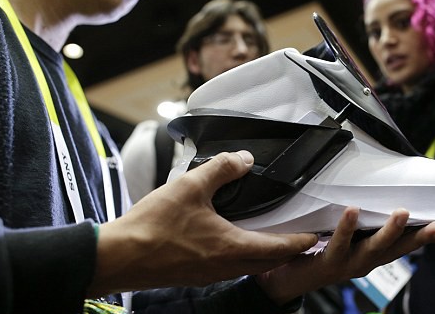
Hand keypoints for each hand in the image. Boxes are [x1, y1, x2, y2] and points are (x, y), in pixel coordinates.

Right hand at [88, 151, 317, 295]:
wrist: (118, 257)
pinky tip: (233, 243)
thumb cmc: (152, 226)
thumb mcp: (190, 187)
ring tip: (272, 240)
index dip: (301, 241)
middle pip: (268, 262)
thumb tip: (244, 159)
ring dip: (265, 255)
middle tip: (300, 239)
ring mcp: (209, 275)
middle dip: (288, 251)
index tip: (315, 237)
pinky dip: (243, 257)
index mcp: (231, 247)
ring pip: (249, 267)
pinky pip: (229, 268)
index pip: (279, 248)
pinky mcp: (195, 275)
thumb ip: (221, 169)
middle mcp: (225, 267)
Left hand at [255, 206, 434, 304]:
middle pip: (396, 250)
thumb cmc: (316, 251)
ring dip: (389, 231)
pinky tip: (352, 211)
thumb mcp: (343, 237)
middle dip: (419, 237)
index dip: (424, 237)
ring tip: (403, 213)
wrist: (284, 279)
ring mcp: (347, 264)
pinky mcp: (327, 263)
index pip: (403, 245)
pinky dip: (346, 228)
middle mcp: (364, 262)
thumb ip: (359, 222)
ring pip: (373, 249)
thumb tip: (369, 192)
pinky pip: (338, 244)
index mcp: (370, 254)